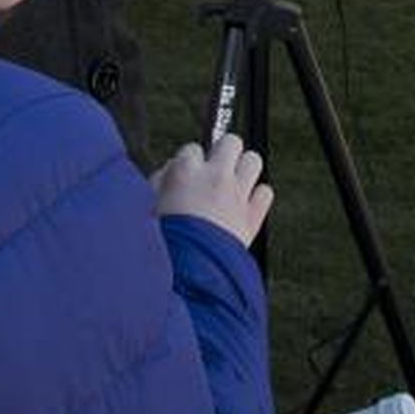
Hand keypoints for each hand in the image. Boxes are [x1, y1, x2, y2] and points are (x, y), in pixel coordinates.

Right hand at [151, 133, 274, 246]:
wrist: (187, 271)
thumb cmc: (162, 242)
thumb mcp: (148, 206)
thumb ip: (161, 181)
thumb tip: (172, 169)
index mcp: (185, 173)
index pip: (193, 148)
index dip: (191, 162)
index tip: (189, 173)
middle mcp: (214, 177)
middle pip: (231, 141)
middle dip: (225, 152)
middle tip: (218, 170)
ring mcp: (237, 195)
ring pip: (253, 160)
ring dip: (244, 169)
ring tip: (234, 184)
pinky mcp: (253, 216)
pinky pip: (265, 192)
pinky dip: (257, 197)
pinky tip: (244, 206)